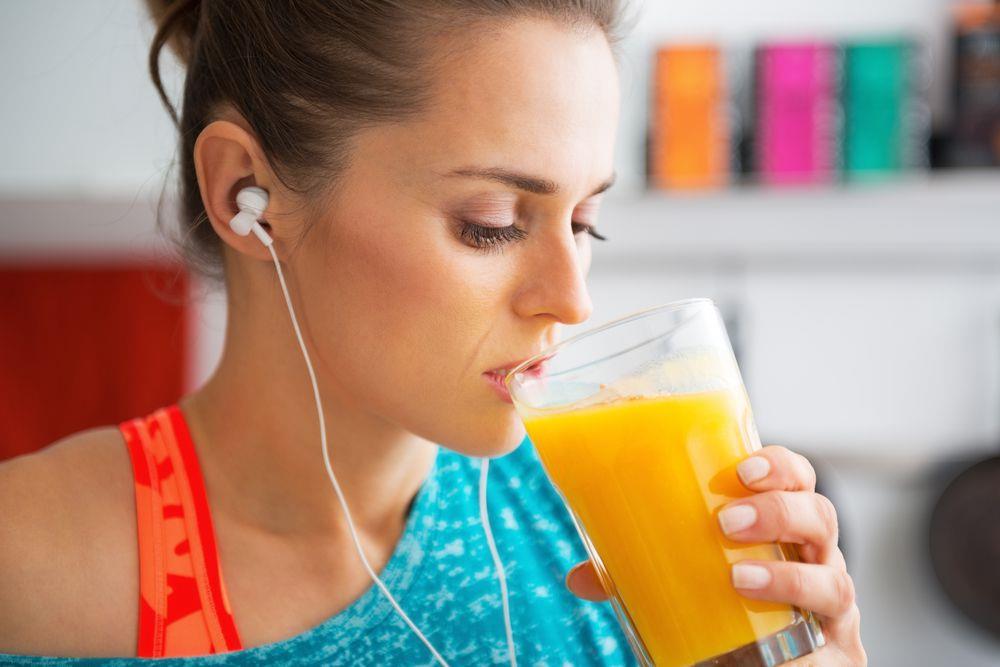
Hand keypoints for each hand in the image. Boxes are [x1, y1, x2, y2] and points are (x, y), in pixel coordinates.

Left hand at [565, 445, 865, 665]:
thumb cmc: (730, 609)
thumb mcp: (686, 581)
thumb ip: (636, 575)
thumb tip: (579, 577)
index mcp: (781, 527)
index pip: (796, 477)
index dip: (779, 465)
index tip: (742, 469)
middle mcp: (815, 558)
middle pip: (820, 516)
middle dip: (779, 511)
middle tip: (728, 522)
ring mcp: (831, 605)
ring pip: (834, 577)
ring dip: (789, 575)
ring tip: (740, 577)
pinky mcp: (840, 651)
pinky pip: (837, 638)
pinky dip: (807, 637)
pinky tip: (783, 636)